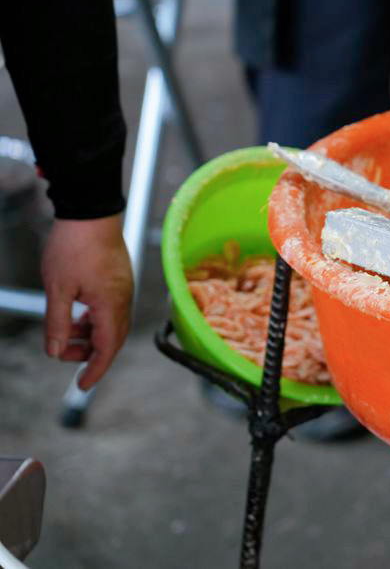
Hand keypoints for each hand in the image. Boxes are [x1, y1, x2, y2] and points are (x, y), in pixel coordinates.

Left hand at [41, 215, 133, 389]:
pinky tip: (77, 315)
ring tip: (67, 335)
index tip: (82, 387)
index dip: (95, 370)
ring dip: (90, 336)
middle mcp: (123, 300)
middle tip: (65, 357)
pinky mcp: (119, 280)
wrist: (91, 212)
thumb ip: (58, 323)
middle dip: (90, 354)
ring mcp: (123, 289)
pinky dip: (94, 320)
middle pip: (112, 339)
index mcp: (110, 306)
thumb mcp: (58, 289)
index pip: (107, 348)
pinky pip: (111, 310)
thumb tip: (55, 352)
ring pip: (111, 325)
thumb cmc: (74, 247)